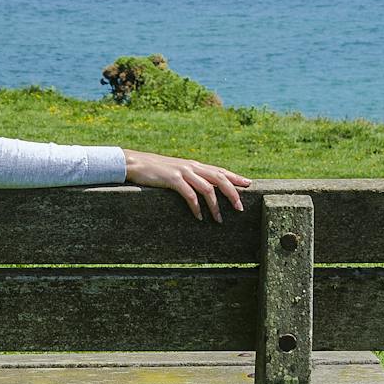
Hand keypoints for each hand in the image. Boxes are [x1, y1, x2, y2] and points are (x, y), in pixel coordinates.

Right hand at [122, 149, 250, 221]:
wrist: (134, 162)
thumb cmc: (155, 170)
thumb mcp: (176, 171)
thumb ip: (190, 176)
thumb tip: (204, 187)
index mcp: (194, 165)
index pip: (220, 170)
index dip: (235, 177)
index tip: (249, 184)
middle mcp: (192, 166)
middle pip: (219, 178)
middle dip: (233, 193)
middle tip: (240, 208)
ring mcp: (182, 172)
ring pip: (207, 188)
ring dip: (215, 206)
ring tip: (219, 220)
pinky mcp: (172, 179)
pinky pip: (189, 194)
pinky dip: (196, 207)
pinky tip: (199, 217)